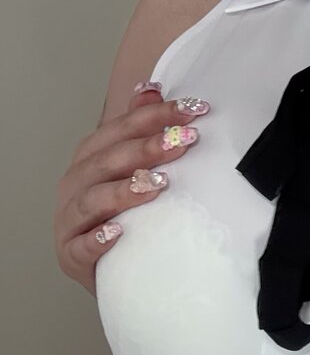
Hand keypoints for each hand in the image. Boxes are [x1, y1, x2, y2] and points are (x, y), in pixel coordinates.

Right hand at [54, 84, 208, 296]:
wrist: (112, 266)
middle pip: (108, 160)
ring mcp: (69, 219)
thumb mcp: (133, 166)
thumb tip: (151, 89)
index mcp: (91, 156)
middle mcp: (76, 183)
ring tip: (157, 185)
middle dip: (147, 148)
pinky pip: (80, 247)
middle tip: (184, 140)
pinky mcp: (70, 255)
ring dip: (124, 191)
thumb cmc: (125, 209)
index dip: (157, 115)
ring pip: (92, 200)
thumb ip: (139, 126)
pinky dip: (97, 238)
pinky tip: (117, 232)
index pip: (122, 128)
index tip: (195, 109)